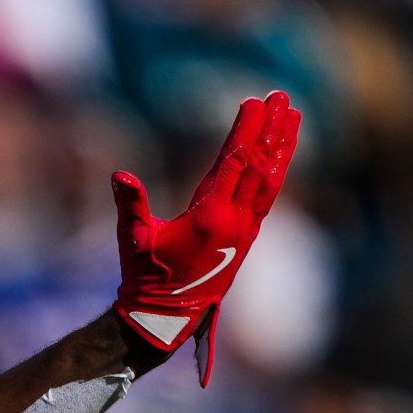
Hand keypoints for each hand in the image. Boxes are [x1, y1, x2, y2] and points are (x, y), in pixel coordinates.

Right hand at [112, 90, 301, 384]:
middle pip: (259, 166)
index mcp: (209, 218)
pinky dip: (276, 171)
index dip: (245, 131)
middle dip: (270, 129)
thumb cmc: (145, 277)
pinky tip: (280, 154)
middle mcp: (234, 223)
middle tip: (281, 96)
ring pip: (270, 180)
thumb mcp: (133, 239)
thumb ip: (129, 204)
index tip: (254, 101)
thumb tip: (119, 175)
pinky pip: (267, 197)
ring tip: (293, 116)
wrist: (166, 315)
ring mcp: (244, 231)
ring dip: (282, 146)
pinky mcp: (246, 238)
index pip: (234, 164)